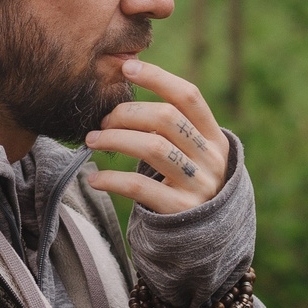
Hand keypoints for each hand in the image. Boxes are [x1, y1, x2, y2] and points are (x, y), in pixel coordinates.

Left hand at [85, 60, 231, 214]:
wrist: (204, 240)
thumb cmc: (187, 185)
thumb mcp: (193, 155)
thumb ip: (172, 129)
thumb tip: (127, 84)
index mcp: (215, 137)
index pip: (189, 96)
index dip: (158, 77)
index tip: (126, 68)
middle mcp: (211, 158)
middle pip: (166, 119)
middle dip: (127, 113)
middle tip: (102, 121)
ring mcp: (198, 185)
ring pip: (152, 148)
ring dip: (115, 140)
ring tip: (92, 141)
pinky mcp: (179, 210)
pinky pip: (139, 186)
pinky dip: (111, 179)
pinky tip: (94, 177)